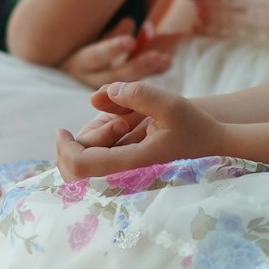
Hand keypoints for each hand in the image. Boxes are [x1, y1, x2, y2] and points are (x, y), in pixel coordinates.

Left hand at [55, 81, 226, 180]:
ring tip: (123, 121)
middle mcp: (122, 174)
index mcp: (132, 164)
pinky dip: (94, 136)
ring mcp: (120, 169)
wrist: (207, 138)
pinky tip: (119, 122)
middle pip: (75, 171)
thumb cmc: (192, 123)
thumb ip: (138, 95)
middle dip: (80, 141)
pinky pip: (93, 154)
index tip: (62, 131)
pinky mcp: (120, 161)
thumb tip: (100, 95)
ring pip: (82, 164)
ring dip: (89, 138)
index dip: (66, 149)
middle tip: (112, 121)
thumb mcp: (170, 103)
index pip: (83, 167)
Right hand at [59, 18, 172, 87]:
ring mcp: (102, 95)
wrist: (69, 82)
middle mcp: (90, 81)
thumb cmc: (85, 58)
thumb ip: (112, 35)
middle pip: (116, 75)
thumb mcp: (92, 43)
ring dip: (148, 72)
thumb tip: (130, 23)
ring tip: (166, 61)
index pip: (97, 56)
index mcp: (81, 64)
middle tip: (158, 57)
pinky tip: (164, 67)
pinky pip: (133, 94)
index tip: (131, 42)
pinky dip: (150, 80)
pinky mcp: (112, 103)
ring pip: (127, 86)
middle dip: (138, 65)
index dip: (113, 49)